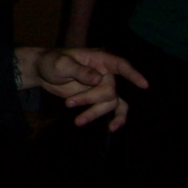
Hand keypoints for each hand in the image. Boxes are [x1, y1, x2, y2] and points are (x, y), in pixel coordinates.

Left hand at [19, 47, 147, 131]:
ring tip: (77, 121)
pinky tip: (112, 128)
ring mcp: (104, 86)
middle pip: (109, 91)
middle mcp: (105, 72)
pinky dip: (116, 118)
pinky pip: (115, 109)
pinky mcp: (99, 98)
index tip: (144, 85)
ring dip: (94, 112)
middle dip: (90, 99)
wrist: (43, 72)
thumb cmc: (52, 62)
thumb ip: (79, 70)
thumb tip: (98, 79)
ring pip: (111, 103)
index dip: (132, 74)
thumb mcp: (60, 64)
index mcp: (98, 59)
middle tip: (69, 103)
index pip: (120, 65)